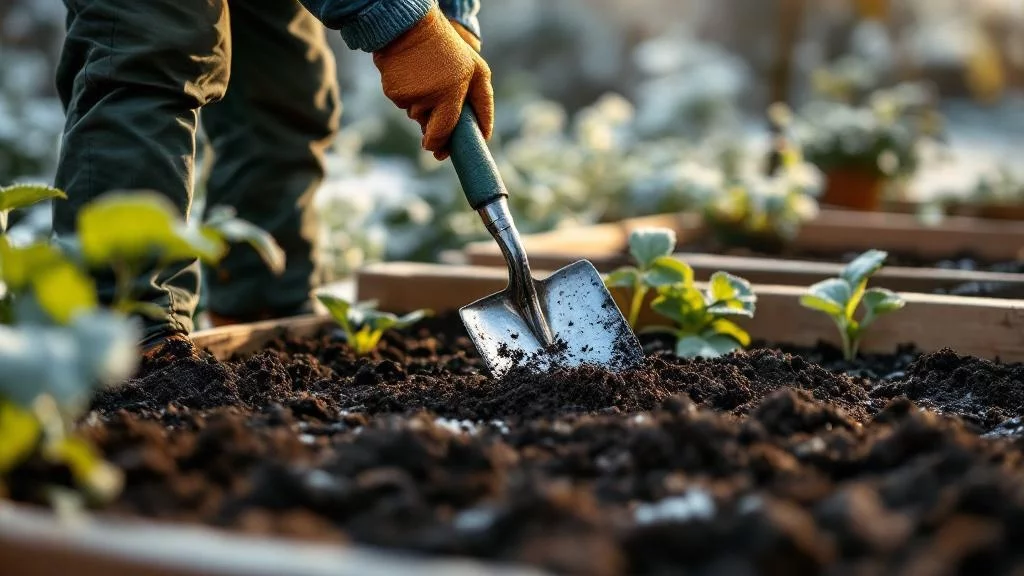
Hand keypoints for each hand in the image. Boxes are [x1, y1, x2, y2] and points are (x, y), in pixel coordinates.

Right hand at [373, 6, 492, 159]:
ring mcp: (408, 96)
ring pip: (416, 116)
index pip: (443, 132)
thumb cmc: (449, 48)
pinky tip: (412, 77)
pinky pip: (403, 104)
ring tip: (427, 78)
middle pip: (429, 128)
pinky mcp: (392, 92)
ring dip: (422, 105)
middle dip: (434, 123)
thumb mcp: (476, 69)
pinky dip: (408, 95)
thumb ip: (482, 101)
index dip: (441, 145)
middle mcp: (428, 97)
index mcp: (451, 92)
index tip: (441, 152)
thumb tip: (484, 135)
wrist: (409, 26)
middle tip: (437, 102)